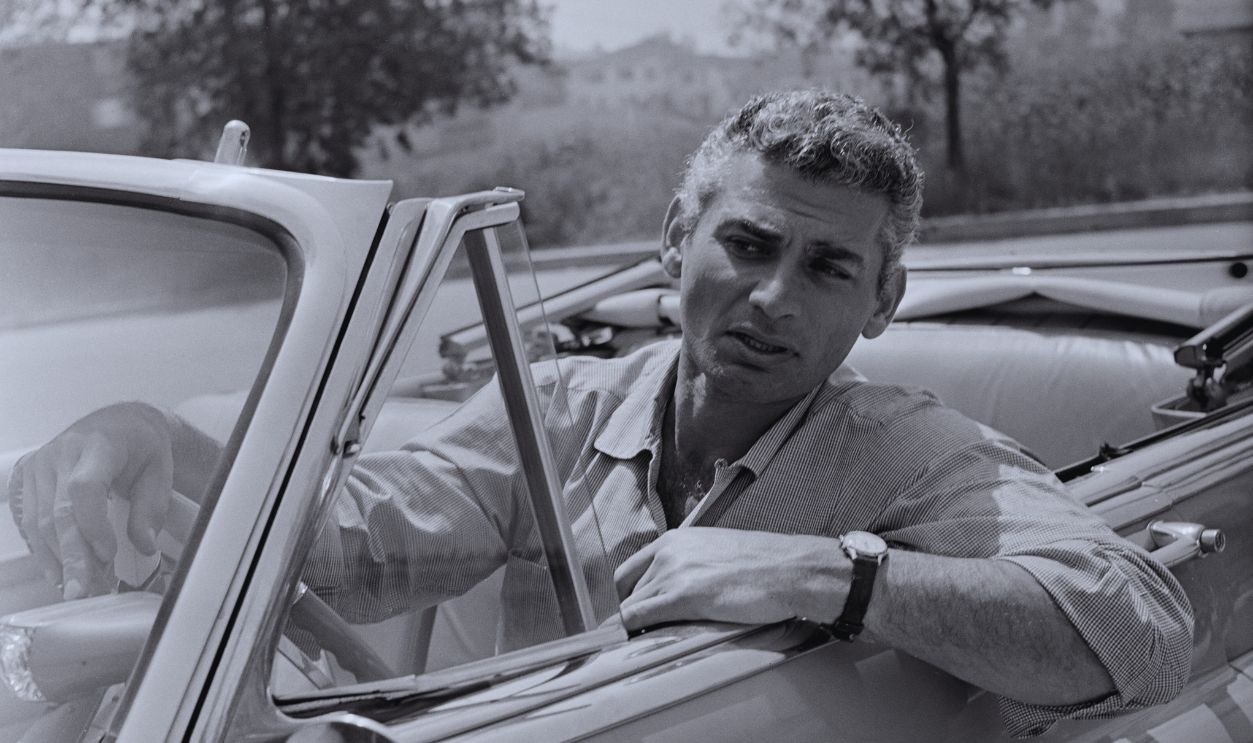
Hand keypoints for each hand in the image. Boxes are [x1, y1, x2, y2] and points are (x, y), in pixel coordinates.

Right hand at [10, 403, 173, 598]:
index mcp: (98, 445)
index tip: (108, 555)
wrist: (119, 423)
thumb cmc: (141, 446)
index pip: (84, 489)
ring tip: (81, 586)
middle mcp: (61, 453)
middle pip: (57, 512)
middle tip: (85, 590)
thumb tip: (143, 545)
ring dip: (58, 560)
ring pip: (39, 522)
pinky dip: (44, 550)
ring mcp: (39, 465)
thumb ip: (152, 508)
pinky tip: (59, 572)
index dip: (92, 526)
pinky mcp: (26, 479)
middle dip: (72, 557)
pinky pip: (28, 521)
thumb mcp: (160, 471)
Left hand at [613, 527, 848, 630]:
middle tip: (645, 631)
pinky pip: (638, 617)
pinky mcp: (682, 597)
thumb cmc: (764, 565)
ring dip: (639, 626)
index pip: (630, 569)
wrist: (790, 569)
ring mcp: (672, 573)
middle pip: (628, 589)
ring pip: (632, 605)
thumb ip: (690, 564)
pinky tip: (647, 640)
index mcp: (675, 540)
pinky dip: (636, 631)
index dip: (629, 595)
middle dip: (634, 612)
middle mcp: (668, 552)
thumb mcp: (716, 552)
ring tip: (653, 639)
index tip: (636, 611)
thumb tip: (679, 588)